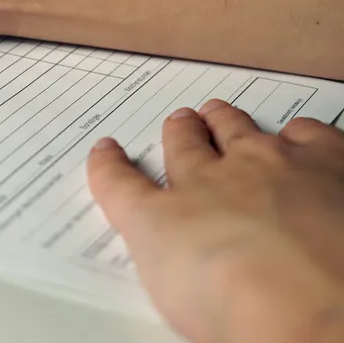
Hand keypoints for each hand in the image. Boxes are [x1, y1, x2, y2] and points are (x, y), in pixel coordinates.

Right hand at [88, 100, 343, 342]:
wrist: (320, 305)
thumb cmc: (247, 316)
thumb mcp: (178, 306)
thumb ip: (171, 270)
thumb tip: (179, 273)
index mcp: (163, 220)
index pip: (122, 183)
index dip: (110, 165)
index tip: (107, 153)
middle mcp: (209, 180)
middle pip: (183, 143)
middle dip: (179, 132)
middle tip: (180, 123)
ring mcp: (266, 163)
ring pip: (236, 128)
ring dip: (225, 120)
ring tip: (219, 113)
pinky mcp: (323, 158)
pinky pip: (306, 132)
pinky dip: (299, 132)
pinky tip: (298, 135)